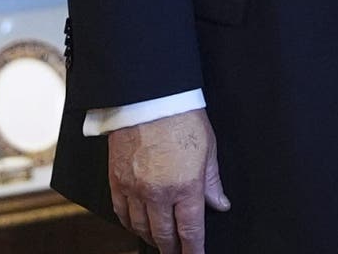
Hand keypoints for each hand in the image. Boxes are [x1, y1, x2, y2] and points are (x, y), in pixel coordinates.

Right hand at [107, 109, 229, 253]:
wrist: (149, 98)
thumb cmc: (182, 119)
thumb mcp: (208, 150)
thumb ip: (212, 182)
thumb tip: (220, 204)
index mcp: (186, 186)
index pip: (191, 230)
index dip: (194, 250)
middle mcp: (159, 193)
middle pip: (164, 234)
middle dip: (172, 248)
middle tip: (177, 253)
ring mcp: (134, 189)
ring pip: (141, 227)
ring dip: (151, 238)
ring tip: (159, 242)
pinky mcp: (116, 181)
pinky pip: (120, 212)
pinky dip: (129, 223)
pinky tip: (136, 225)